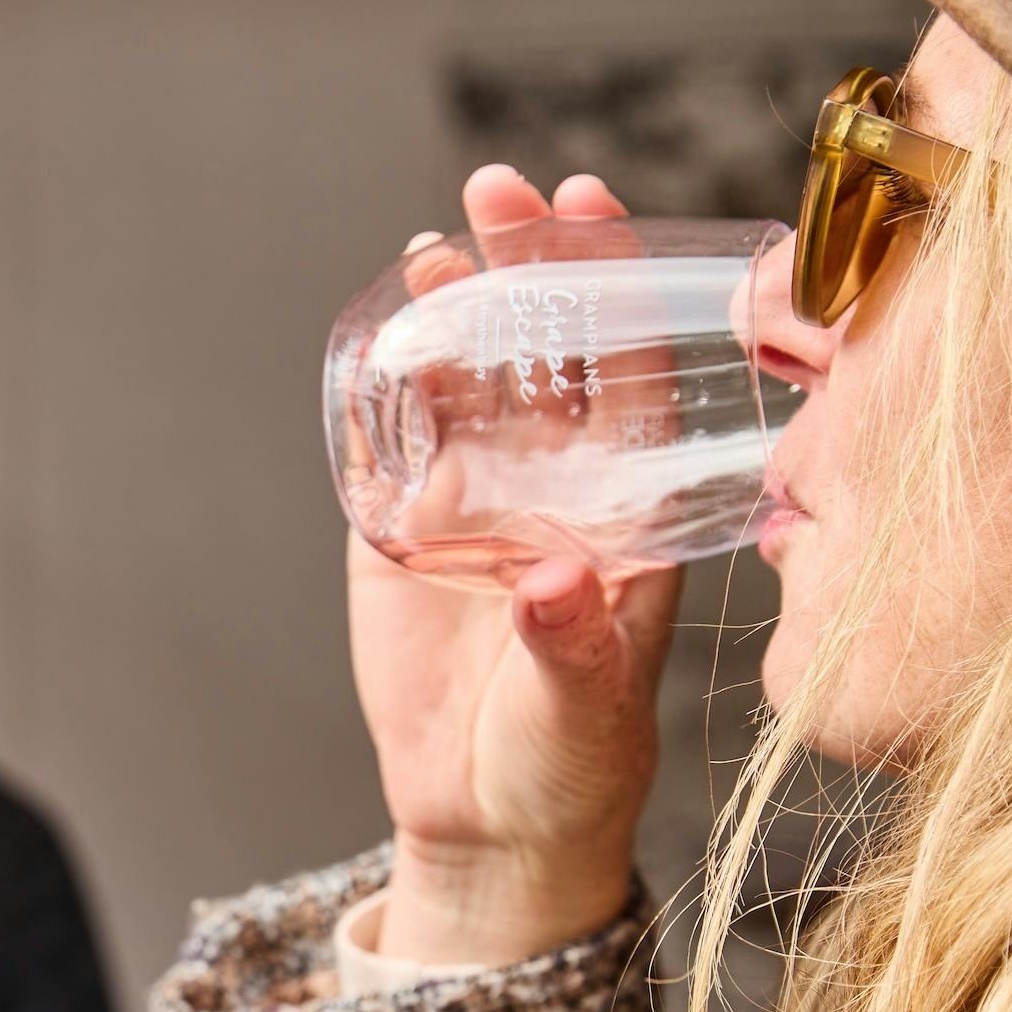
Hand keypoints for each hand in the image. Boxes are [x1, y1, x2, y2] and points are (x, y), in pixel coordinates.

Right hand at [349, 167, 679, 963]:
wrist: (489, 823)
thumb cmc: (571, 763)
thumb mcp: (586, 711)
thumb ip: (573, 641)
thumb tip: (553, 578)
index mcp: (625, 510)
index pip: (629, 373)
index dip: (612, 287)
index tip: (593, 206)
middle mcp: (556, 489)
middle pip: (545, 351)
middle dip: (526, 264)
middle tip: (500, 187)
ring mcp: (476, 506)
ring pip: (466, 384)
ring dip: (453, 312)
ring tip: (432, 247)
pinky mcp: (403, 538)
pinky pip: (392, 446)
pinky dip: (386, 389)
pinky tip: (382, 332)